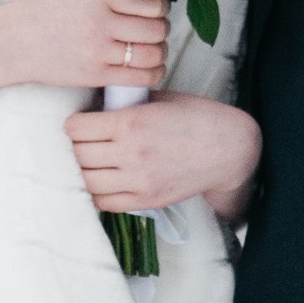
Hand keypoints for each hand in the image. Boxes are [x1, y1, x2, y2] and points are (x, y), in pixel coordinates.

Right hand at [2, 0, 169, 92]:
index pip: (152, 1)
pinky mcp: (95, 75)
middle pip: (156, 29)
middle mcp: (101, 22)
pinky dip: (153, 73)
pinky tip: (149, 68)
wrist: (9, 42)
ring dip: (160, 52)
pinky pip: (140, 78)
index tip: (155, 8)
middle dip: (162, 29)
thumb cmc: (37, 9)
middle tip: (155, 29)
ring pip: (152, 54)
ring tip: (153, 49)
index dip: (161, 6)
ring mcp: (99, 51)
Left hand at [66, 94, 261, 218]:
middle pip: (78, 155)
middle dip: (76, 147)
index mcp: (130, 123)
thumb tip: (96, 107)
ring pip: (86, 181)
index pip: (77, 128)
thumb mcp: (160, 100)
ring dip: (84, 171)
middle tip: (82, 143)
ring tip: (90, 163)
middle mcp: (130, 153)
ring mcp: (137, 181)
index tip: (79, 124)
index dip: (74, 124)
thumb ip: (126, 104)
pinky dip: (98, 192)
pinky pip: (104, 202)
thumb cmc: (197, 118)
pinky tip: (104, 181)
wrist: (229, 149)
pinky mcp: (146, 201)